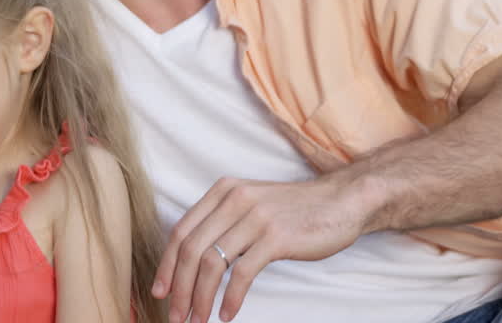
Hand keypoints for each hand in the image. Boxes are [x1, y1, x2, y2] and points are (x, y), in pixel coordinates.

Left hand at [151, 175, 370, 322]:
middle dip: (180, 288)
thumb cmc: (294, 210)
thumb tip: (193, 261)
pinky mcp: (275, 237)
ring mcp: (254, 217)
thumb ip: (223, 223)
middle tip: (176, 315)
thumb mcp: (251, 205)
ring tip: (198, 320)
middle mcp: (234, 200)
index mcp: (222, 191)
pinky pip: (242, 273)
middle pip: (191, 249)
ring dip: (200, 297)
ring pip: (212, 263)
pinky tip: (226, 313)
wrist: (341, 201)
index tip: (160, 292)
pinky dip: (231, 298)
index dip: (167, 265)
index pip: (182, 231)